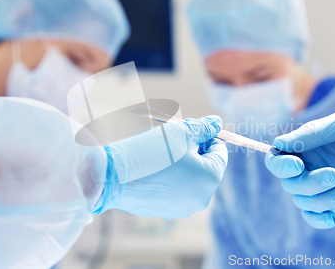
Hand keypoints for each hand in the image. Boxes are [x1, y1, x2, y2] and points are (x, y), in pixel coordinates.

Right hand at [95, 116, 227, 218]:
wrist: (114, 177)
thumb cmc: (151, 152)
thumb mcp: (181, 132)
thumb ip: (203, 127)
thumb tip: (216, 123)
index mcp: (210, 178)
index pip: (220, 152)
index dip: (206, 137)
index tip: (189, 130)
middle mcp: (201, 198)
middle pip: (205, 166)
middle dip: (194, 150)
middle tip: (174, 138)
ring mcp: (183, 208)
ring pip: (189, 178)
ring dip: (181, 163)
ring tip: (160, 153)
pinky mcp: (165, 211)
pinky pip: (174, 189)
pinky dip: (168, 178)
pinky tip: (152, 169)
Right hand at [264, 109, 334, 228]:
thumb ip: (313, 132)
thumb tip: (281, 143)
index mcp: (305, 146)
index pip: (277, 158)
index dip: (281, 165)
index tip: (298, 165)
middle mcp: (308, 166)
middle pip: (289, 183)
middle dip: (308, 183)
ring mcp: (320, 185)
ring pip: (302, 200)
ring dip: (322, 199)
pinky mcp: (333, 201)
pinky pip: (313, 215)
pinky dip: (318, 219)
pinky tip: (334, 218)